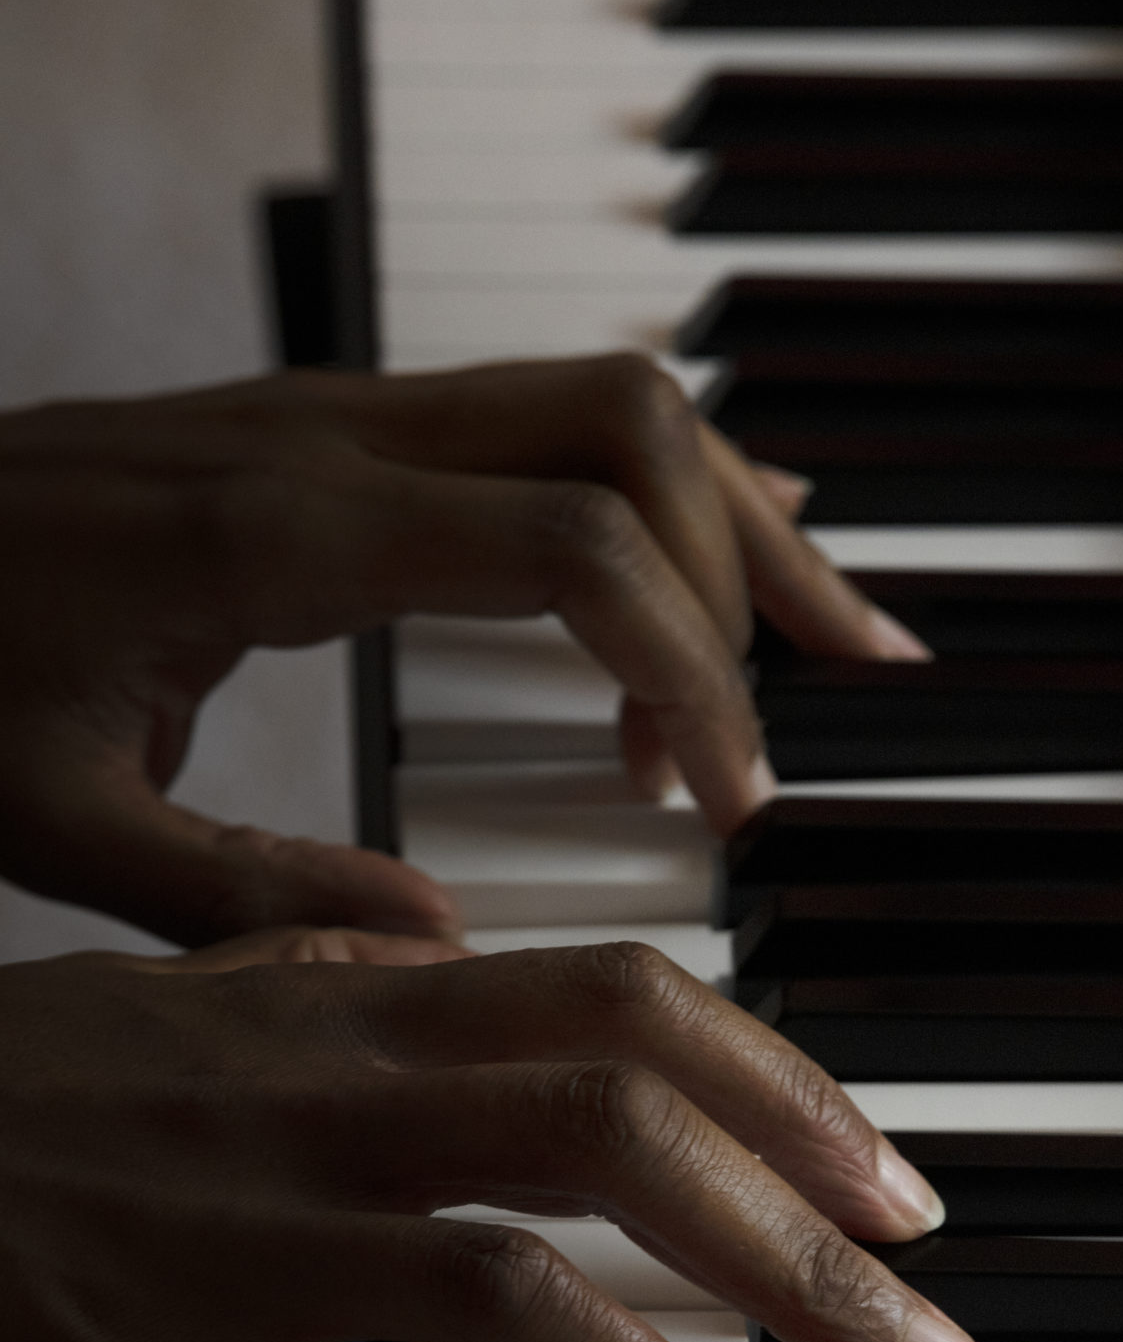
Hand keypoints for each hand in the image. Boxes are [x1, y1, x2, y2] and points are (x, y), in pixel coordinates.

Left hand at [0, 357, 928, 946]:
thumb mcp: (50, 821)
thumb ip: (250, 895)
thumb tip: (444, 942)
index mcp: (277, 537)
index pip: (573, 550)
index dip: (689, 670)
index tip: (726, 801)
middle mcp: (329, 439)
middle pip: (630, 433)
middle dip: (746, 581)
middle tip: (792, 732)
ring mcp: (334, 414)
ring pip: (601, 399)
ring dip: (728, 516)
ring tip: (826, 637)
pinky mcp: (330, 428)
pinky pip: (535, 410)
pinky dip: (651, 481)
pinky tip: (718, 539)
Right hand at [0, 933, 982, 1341]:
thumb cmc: (24, 1085)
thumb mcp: (194, 978)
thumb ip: (342, 947)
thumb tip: (470, 941)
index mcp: (349, 1012)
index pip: (622, 1010)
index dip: (784, 1092)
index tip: (896, 1186)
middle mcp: (316, 1113)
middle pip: (612, 1145)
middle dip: (806, 1252)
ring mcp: (234, 1258)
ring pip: (509, 1311)